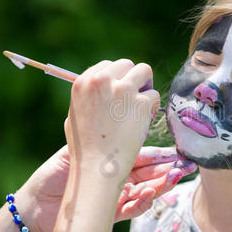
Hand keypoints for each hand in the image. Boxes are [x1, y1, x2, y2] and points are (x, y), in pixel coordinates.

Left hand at [16, 146, 196, 231]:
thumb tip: (123, 117)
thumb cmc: (55, 173)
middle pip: (151, 174)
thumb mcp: (79, 148)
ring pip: (147, 191)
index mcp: (113, 161)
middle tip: (186, 165)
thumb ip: (102, 137)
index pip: (144, 155)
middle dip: (170, 170)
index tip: (176, 151)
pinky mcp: (111, 214)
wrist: (36, 203)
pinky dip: (143, 203)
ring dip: (162, 185)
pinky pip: (133, 210)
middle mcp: (118, 179)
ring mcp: (117, 197)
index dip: (161, 154)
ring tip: (175, 178)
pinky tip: (148, 194)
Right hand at [64, 59, 159, 184]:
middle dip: (134, 79)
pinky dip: (153, 108)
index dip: (117, 78)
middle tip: (134, 99)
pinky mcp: (141, 102)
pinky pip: (154, 95)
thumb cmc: (86, 147)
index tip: (120, 93)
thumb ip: (89, 96)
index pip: (108, 65)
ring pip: (145, 71)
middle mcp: (102, 80)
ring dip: (146, 87)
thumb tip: (101, 82)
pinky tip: (144, 121)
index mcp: (83, 82)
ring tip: (141, 107)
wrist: (98, 166)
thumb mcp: (76, 114)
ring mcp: (123, 90)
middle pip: (128, 65)